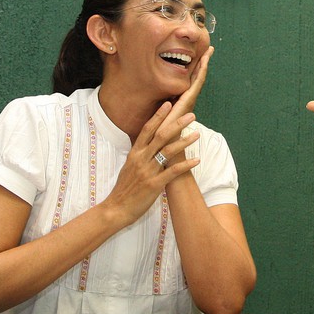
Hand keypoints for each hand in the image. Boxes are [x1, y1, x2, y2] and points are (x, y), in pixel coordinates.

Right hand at [101, 101, 200, 225]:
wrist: (116, 208)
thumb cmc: (125, 188)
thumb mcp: (129, 166)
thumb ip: (139, 154)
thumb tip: (148, 142)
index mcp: (135, 153)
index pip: (147, 129)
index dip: (158, 116)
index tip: (168, 104)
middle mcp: (141, 159)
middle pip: (160, 136)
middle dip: (176, 124)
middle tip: (191, 115)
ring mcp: (147, 171)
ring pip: (168, 151)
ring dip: (184, 141)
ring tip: (198, 134)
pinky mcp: (154, 184)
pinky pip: (172, 172)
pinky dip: (185, 165)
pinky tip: (197, 160)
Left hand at [159, 46, 212, 167]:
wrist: (164, 148)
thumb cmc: (160, 136)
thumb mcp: (159, 117)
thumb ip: (161, 109)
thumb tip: (157, 101)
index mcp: (181, 101)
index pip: (190, 80)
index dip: (195, 68)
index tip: (200, 55)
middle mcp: (187, 100)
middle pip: (197, 77)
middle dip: (203, 62)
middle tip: (211, 49)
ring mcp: (189, 101)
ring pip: (198, 79)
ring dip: (204, 65)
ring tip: (209, 52)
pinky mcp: (187, 103)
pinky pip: (195, 85)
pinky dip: (200, 74)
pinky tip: (203, 64)